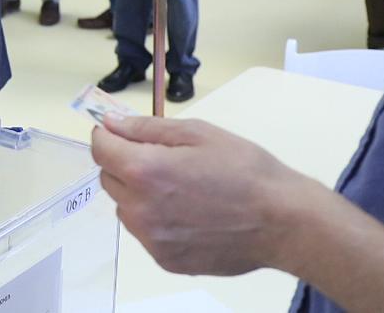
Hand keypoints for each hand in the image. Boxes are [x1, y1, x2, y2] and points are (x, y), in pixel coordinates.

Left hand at [91, 115, 304, 276]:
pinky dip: (155, 219)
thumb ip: (146, 127)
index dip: (107, 135)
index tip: (122, 132)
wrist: (284, 222)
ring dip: (138, 192)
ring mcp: (151, 239)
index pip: (100, 148)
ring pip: (125, 207)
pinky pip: (145, 232)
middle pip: (108, 177)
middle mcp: (139, 209)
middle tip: (161, 157)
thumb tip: (109, 122)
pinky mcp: (165, 260)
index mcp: (144, 171)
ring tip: (179, 187)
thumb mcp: (197, 133)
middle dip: (124, 162)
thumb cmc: (244, 168)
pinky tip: (189, 213)